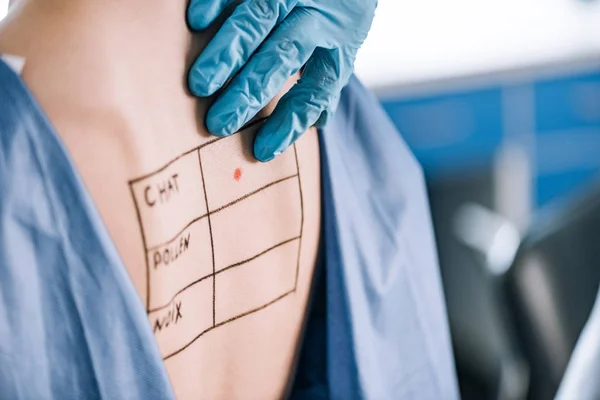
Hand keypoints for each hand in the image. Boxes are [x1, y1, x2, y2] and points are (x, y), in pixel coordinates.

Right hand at [187, 0, 376, 161]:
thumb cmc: (339, 15)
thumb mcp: (343, 50)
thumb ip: (325, 83)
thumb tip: (316, 123)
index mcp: (339, 46)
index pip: (316, 91)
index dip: (290, 123)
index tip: (261, 150)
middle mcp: (317, 17)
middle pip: (283, 55)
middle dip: (248, 90)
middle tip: (218, 122)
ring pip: (259, 18)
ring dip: (226, 53)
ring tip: (200, 84)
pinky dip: (217, 1)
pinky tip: (197, 21)